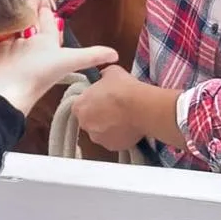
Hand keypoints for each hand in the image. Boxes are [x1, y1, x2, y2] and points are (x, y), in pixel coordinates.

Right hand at [0, 4, 116, 116]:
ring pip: (12, 23)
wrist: (7, 93)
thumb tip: (117, 55)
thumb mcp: (67, 61)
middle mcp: (29, 43)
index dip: (46, 6)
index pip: (48, 19)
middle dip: (26, 4)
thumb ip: (90, 55)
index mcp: (46, 42)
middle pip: (28, 18)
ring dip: (10, 11)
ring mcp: (11, 46)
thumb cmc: (38, 75)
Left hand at [71, 68, 185, 153]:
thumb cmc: (124, 89)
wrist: (141, 106)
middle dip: (99, 115)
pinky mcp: (113, 146)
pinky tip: (129, 125)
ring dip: (109, 126)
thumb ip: (102, 76)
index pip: (80, 105)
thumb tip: (103, 77)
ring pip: (101, 132)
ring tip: (123, 116)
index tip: (101, 99)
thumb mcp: (111, 72)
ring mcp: (98, 138)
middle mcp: (85, 125)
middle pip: (90, 120)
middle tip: (113, 107)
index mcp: (79, 107)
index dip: (91, 101)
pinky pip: (114, 140)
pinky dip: (120, 135)